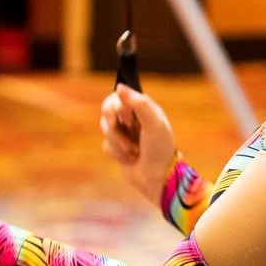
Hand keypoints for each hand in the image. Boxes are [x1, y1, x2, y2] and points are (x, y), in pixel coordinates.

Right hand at [100, 84, 174, 205]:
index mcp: (143, 108)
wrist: (157, 178)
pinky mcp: (117, 148)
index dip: (118, 108)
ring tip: (133, 152)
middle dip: (115, 128)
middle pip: (107, 111)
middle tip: (125, 137)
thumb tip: (119, 87)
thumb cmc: (159, 149)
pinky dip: (117, 154)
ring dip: (118, 143)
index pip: (118, 96)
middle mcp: (132, 118)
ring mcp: (124, 133)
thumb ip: (139, 104)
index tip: (127, 119)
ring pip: (105, 129)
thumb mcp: (154, 124)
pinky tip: (130, 159)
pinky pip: (106, 146)